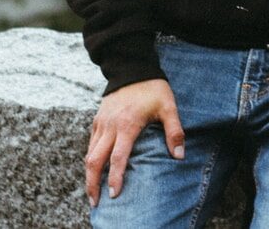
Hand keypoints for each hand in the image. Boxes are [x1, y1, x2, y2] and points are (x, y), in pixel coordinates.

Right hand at [85, 78, 183, 207]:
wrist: (132, 67)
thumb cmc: (153, 88)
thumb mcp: (168, 107)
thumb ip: (174, 131)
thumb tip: (179, 156)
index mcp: (127, 125)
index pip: (118, 158)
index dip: (115, 178)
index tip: (115, 194)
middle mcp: (110, 126)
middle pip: (96, 160)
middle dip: (93, 183)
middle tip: (95, 202)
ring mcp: (101, 123)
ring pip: (89, 153)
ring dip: (89, 173)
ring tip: (92, 191)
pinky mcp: (98, 119)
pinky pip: (90, 143)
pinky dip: (90, 158)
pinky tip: (94, 168)